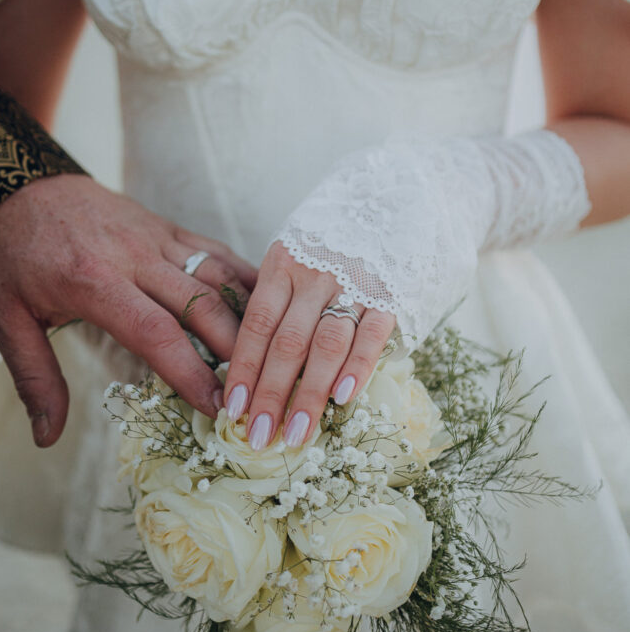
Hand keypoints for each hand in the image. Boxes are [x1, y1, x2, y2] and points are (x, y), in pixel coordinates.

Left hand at [0, 174, 257, 446]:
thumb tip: (47, 436)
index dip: (191, 373)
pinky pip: (214, 252)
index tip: (217, 407)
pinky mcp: (167, 227)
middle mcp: (134, 258)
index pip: (156, 333)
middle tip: (256, 392)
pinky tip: (268, 304)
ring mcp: (155, 238)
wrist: (19, 183)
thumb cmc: (11, 255)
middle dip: (235, 352)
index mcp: (94, 282)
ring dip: (248, 316)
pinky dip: (244, 278)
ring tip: (271, 356)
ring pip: (216, 276)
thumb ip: (34, 377)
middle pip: (201, 306)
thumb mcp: (5, 318)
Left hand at [223, 241, 395, 450]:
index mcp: (283, 263)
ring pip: (325, 344)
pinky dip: (357, 367)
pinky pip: (372, 335)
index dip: (243, 369)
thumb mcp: (299, 254)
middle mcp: (314, 273)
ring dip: (309, 393)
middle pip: (287, 343)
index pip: (257, 325)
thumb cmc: (339, 237)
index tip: (232, 409)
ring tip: (296, 433)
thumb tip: (256, 361)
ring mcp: (355, 282)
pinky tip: (342, 398)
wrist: (399, 194)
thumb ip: (281, 297)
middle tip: (260, 436)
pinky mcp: (392, 292)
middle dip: (271, 394)